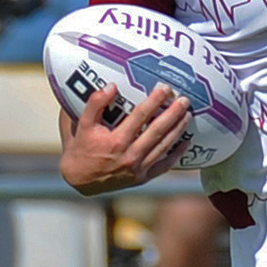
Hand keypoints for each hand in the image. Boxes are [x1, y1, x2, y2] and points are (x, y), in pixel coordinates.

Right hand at [59, 82, 189, 195]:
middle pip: (157, 131)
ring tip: (188, 115)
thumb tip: (112, 86)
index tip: (165, 89)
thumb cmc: (80, 149)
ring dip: (178, 130)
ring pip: (164, 147)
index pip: (140, 116)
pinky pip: (164, 166)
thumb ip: (95, 104)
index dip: (154, 101)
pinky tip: (186, 143)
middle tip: (184, 100)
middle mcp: (130, 156)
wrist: (78, 181)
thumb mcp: (81, 125)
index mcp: (116, 141)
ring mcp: (138, 169)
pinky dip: (177, 155)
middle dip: (173, 114)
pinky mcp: (142, 178)